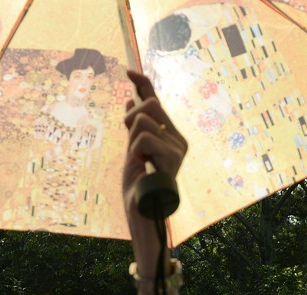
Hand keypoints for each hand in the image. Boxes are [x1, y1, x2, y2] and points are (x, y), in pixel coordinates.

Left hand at [122, 71, 186, 219]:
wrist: (143, 210)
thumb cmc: (138, 185)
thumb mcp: (131, 150)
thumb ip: (134, 127)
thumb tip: (129, 100)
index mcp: (169, 135)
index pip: (155, 100)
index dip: (142, 83)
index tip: (128, 71)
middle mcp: (178, 138)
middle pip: (150, 104)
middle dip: (131, 118)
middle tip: (130, 141)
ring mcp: (178, 148)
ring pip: (144, 120)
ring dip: (132, 139)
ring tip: (139, 160)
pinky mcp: (174, 157)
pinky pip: (144, 138)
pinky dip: (135, 151)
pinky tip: (143, 166)